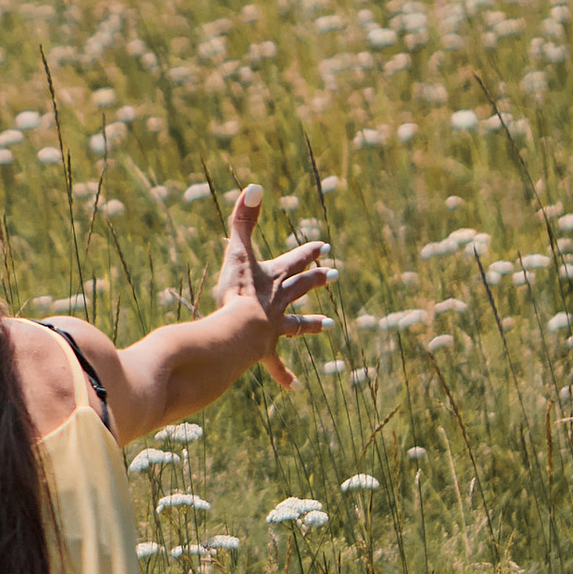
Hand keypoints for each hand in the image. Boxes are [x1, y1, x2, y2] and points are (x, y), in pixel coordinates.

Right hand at [216, 185, 333, 389]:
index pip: (297, 261)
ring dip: (312, 323)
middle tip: (335, 274)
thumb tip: (255, 186)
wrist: (240, 331)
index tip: (324, 246)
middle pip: (303, 288)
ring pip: (298, 324)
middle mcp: (280, 302)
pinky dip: (284, 374)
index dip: (309, 252)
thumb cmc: (237, 292)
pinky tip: (294, 386)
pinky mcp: (264, 351)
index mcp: (275, 279)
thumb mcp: (238, 251)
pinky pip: (276, 364)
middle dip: (318, 280)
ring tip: (329, 325)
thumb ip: (243, 218)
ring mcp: (274, 328)